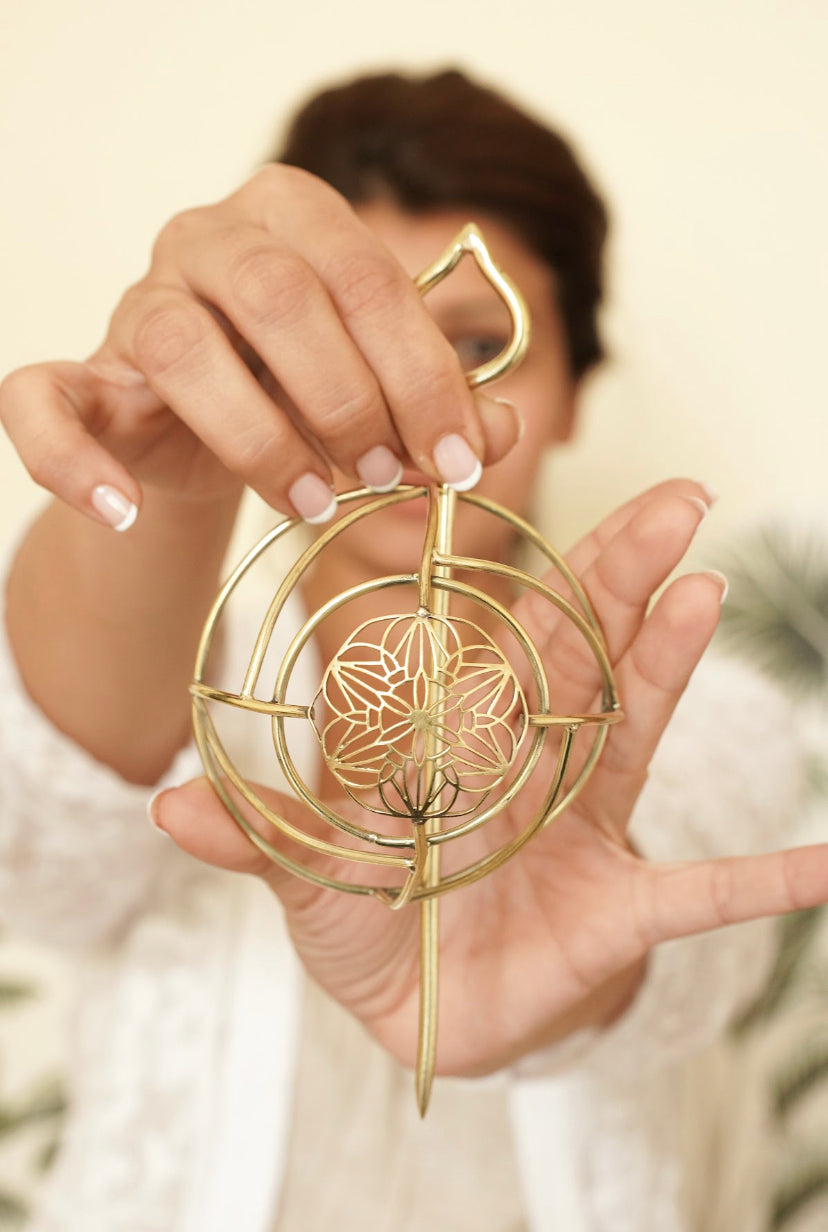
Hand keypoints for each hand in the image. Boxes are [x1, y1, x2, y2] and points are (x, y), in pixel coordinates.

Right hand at [0, 166, 515, 527]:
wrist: (211, 430)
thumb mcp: (384, 392)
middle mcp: (206, 237)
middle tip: (387, 474)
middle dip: (348, 396)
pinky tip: (122, 508)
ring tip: (315, 501)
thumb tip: (503, 432)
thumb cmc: (305, 391)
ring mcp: (135, 301)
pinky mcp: (80, 373)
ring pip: (181, 347)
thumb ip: (440, 404)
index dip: (424, 376)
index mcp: (293, 215)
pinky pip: (42, 399)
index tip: (462, 460)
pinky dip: (74, 460)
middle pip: (277, 293)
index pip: (367, 277)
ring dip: (258, 435)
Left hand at [152, 480, 827, 1075]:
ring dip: (672, 660)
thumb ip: (257, 839)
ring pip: (633, 728)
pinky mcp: (618, 908)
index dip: (528, 561)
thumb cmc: (368, 915)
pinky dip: (765, 883)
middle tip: (675, 493)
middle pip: (584, 651)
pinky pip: (703, 893)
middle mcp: (534, 760)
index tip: (529, 473)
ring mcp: (584, 827)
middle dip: (620, 573)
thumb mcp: (308, 874)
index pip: (504, 632)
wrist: (423, 1003)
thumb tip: (167, 804)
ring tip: (708, 585)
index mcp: (462, 734)